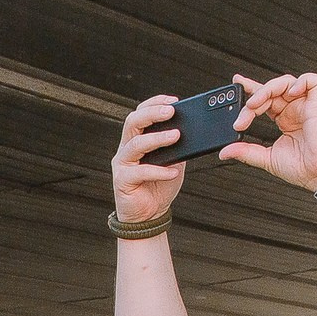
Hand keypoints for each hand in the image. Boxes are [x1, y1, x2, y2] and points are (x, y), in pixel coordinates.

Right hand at [112, 96, 185, 222]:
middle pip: (133, 122)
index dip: (154, 103)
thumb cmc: (160, 186)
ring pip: (135, 144)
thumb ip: (179, 147)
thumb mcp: (175, 161)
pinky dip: (159, 170)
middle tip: (171, 111)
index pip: (140, 113)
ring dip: (157, 138)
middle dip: (152, 113)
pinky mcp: (122, 181)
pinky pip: (140, 172)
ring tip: (176, 136)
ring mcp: (122, 164)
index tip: (174, 100)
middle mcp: (126, 149)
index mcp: (137, 139)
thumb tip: (194, 131)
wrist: (149, 215)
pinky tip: (173, 171)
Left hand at [222, 72, 316, 193]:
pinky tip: (289, 93)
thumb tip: (225, 151)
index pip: (266, 98)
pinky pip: (314, 81)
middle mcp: (294, 110)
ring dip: (268, 89)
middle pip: (271, 90)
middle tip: (242, 117)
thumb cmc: (303, 169)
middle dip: (253, 98)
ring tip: (256, 104)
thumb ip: (246, 152)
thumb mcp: (266, 159)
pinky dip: (301, 81)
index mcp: (284, 119)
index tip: (237, 82)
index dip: (251, 87)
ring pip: (287, 82)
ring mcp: (306, 106)